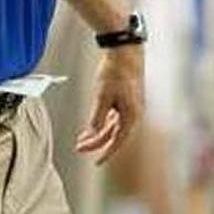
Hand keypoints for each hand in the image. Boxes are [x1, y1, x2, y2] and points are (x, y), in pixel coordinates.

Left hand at [76, 44, 143, 164]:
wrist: (125, 50)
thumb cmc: (115, 72)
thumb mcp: (102, 96)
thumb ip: (97, 117)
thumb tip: (92, 134)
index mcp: (131, 115)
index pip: (118, 141)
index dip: (106, 153)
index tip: (96, 162)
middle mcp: (134, 113)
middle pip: (114, 134)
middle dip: (96, 142)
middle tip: (79, 147)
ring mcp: (131, 106)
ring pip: (113, 126)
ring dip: (98, 132)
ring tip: (82, 138)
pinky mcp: (126, 99)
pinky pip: (114, 117)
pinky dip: (103, 122)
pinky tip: (92, 125)